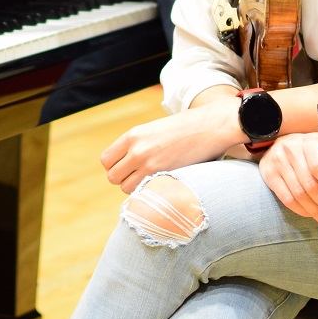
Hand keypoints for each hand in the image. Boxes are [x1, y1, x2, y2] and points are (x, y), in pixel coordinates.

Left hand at [100, 99, 241, 192]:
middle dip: (124, 179)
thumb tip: (129, 166)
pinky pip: (142, 192)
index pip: (106, 160)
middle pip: (112, 177)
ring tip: (153, 180)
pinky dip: (147, 192)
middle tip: (142, 176)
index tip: (130, 168)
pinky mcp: (163, 174)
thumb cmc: (186, 129)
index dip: (117, 166)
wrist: (211, 126)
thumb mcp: (155, 130)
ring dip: (136, 188)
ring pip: (125, 188)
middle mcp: (136, 149)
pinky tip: (161, 184)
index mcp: (133, 135)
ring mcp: (148, 163)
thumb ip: (138, 145)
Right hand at [257, 134, 317, 225]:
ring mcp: (278, 163)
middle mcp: (291, 151)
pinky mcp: (270, 175)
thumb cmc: (307, 148)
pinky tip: (309, 213)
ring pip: (298, 195)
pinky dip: (300, 210)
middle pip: (309, 185)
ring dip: (314, 210)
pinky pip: (286, 199)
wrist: (280, 142)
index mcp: (308, 143)